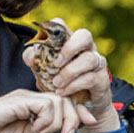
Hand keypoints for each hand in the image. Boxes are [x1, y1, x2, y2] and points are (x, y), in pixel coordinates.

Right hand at [0, 88, 79, 132]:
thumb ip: (43, 132)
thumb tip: (64, 131)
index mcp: (31, 107)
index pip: (63, 102)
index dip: (78, 112)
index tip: (89, 123)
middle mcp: (29, 98)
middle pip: (65, 100)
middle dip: (72, 119)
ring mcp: (24, 97)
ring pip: (58, 102)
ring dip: (55, 123)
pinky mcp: (19, 100)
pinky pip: (46, 105)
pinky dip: (45, 121)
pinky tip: (33, 130)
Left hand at [22, 18, 116, 132]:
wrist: (80, 107)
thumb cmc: (60, 84)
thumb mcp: (43, 72)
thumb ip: (34, 61)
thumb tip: (32, 55)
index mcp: (69, 43)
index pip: (62, 25)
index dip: (51, 29)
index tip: (41, 43)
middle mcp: (86, 49)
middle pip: (85, 35)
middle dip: (69, 48)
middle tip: (56, 63)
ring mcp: (96, 63)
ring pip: (89, 58)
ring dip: (70, 72)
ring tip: (56, 83)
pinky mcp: (102, 79)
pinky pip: (90, 78)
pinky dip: (74, 86)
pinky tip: (62, 92)